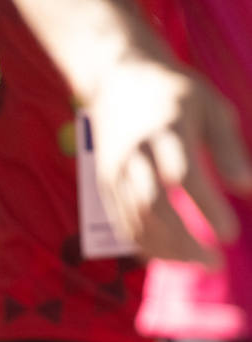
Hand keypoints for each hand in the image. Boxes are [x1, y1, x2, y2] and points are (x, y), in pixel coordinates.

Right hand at [89, 60, 251, 267]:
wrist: (117, 78)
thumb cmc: (175, 93)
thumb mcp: (211, 107)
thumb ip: (228, 148)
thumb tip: (248, 188)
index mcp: (165, 130)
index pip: (184, 177)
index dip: (207, 208)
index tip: (231, 234)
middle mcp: (134, 154)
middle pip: (154, 206)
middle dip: (183, 240)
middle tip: (213, 262)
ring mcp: (114, 170)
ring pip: (135, 219)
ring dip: (165, 248)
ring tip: (194, 263)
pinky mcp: (104, 182)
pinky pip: (121, 221)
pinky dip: (142, 243)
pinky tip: (165, 256)